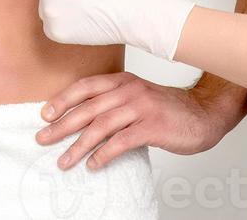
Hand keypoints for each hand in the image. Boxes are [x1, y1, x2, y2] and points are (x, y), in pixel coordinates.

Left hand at [35, 71, 224, 170]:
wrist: (202, 113)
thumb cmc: (166, 108)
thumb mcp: (137, 96)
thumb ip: (114, 101)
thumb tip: (83, 119)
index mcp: (122, 80)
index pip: (85, 87)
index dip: (63, 99)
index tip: (44, 114)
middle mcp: (128, 90)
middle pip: (88, 107)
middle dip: (62, 124)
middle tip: (43, 139)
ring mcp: (140, 107)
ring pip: (101, 126)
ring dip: (78, 146)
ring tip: (64, 161)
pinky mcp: (152, 126)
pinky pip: (121, 142)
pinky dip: (104, 154)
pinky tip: (93, 165)